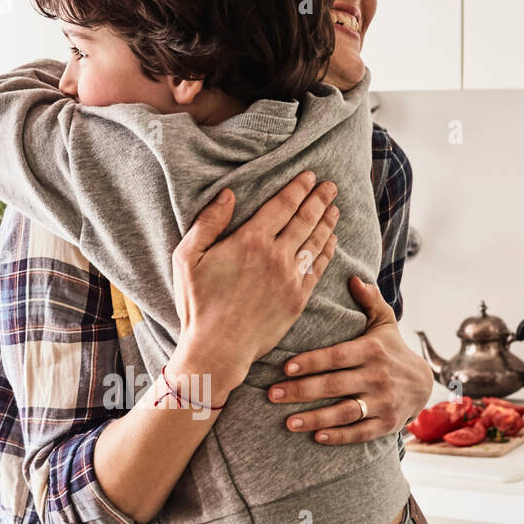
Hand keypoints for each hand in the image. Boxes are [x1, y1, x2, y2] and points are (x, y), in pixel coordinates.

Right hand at [169, 172, 338, 400]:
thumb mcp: (188, 258)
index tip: (309, 176)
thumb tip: (228, 194)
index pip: (283, 205)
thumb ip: (208, 223)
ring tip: (334, 208)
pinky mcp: (298, 299)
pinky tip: (331, 241)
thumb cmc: (198, 304)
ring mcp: (290, 278)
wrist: (218, 347)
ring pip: (316, 242)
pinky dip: (327, 251)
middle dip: (319, 199)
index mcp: (251, 240)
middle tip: (330, 186)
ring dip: (327, 222)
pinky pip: (318, 268)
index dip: (298, 188)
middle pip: (305, 219)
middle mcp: (276, 256)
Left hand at [267, 276, 433, 442]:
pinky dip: (339, 436)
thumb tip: (353, 278)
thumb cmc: (392, 349)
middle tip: (272, 394)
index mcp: (372, 350)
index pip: (337, 356)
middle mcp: (378, 376)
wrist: (424, 383)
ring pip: (345, 412)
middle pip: (334, 385)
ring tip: (288, 422)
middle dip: (301, 391)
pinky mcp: (386, 424)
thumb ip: (369, 301)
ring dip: (316, 419)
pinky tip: (316, 437)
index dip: (311, 362)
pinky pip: (360, 433)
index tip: (284, 367)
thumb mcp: (385, 323)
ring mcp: (383, 402)